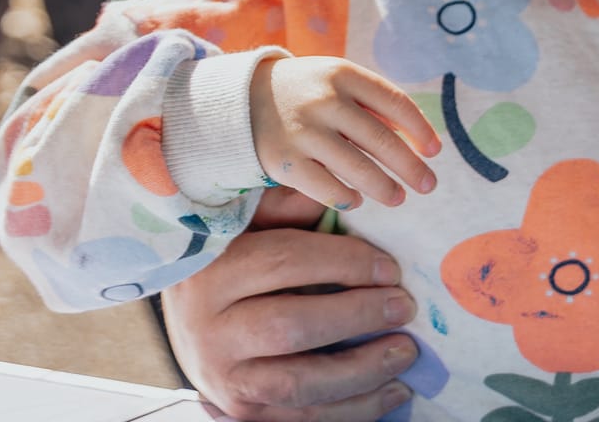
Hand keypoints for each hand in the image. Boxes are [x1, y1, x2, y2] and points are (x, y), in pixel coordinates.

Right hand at [161, 188, 417, 421]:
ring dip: (362, 371)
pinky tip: (392, 391)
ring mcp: (225, 382)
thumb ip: (290, 205)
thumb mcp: (251, 222)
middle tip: (405, 307)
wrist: (192, 322)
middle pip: (290, 327)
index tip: (392, 267)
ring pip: (298, 384)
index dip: (345, 263)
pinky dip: (353, 411)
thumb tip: (343, 199)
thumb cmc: (234, 259)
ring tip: (406, 352)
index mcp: (214, 274)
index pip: (285, 263)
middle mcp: (211, 333)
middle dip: (357, 316)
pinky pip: (301, 420)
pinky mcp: (241, 415)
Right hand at [250, 56, 440, 210]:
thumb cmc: (306, 91)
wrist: (240, 101)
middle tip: (429, 185)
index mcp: (344, 74)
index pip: (395, 102)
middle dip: (410, 166)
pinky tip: (357, 200)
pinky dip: (346, 197)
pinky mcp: (283, 162)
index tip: (436, 150)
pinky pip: (325, 187)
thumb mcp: (337, 81)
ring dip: (384, 187)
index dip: (420, 129)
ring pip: (357, 168)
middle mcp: (325, 101)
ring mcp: (303, 132)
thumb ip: (372, 103)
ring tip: (399, 198)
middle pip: (380, 140)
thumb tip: (416, 139)